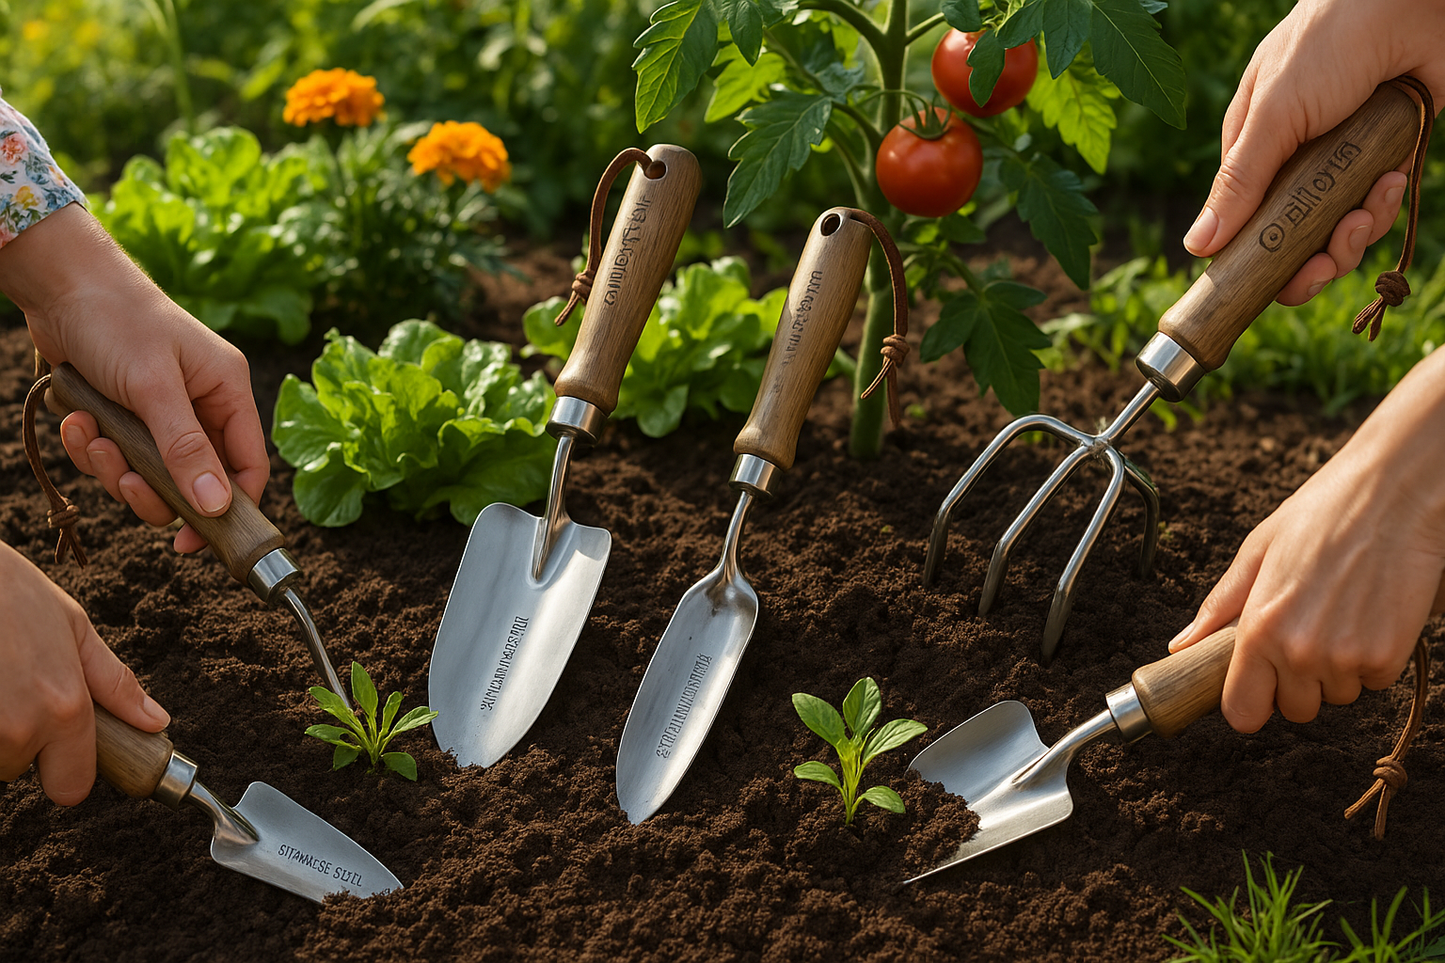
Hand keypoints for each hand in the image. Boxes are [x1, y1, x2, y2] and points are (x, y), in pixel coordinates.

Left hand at [0, 204, 267, 552]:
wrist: (60, 283)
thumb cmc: (119, 320)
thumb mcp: (155, 388)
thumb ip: (187, 449)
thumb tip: (217, 508)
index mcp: (227, 393)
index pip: (248, 466)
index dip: (229, 508)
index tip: (194, 541)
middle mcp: (201, 405)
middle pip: (194, 480)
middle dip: (153, 488)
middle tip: (125, 483)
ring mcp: (160, 412)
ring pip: (149, 473)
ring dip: (113, 466)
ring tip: (90, 436)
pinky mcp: (123, 413)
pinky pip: (114, 454)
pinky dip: (90, 446)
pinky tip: (75, 419)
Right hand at [0, 542, 169, 804]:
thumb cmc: (8, 591)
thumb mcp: (72, 627)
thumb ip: (114, 683)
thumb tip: (156, 722)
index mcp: (64, 709)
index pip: (71, 789)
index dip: (65, 768)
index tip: (57, 745)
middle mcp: (18, 731)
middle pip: (22, 768)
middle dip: (20, 740)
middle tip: (13, 686)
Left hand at [1169, 348, 1444, 731]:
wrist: (1393, 494)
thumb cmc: (1321, 515)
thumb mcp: (1256, 552)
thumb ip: (1219, 608)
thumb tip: (1182, 645)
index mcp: (1260, 629)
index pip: (1244, 712)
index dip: (1249, 701)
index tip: (1256, 685)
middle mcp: (1302, 653)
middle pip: (1294, 710)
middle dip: (1295, 682)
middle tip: (1303, 632)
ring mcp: (1349, 659)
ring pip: (1335, 695)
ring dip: (1335, 669)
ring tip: (1337, 614)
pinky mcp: (1390, 657)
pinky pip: (1372, 681)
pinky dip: (1370, 660)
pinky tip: (1366, 616)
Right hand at [1183, 0, 1444, 304]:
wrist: (1413, 3)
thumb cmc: (1330, 41)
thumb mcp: (1273, 115)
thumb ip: (1239, 182)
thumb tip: (1196, 247)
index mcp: (1254, 148)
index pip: (1242, 222)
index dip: (1254, 260)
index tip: (1267, 286)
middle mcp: (1294, 160)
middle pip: (1291, 237)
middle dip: (1310, 258)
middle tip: (1323, 264)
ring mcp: (1341, 161)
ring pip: (1338, 228)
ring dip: (1354, 232)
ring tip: (1367, 210)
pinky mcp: (1386, 157)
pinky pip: (1380, 206)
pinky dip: (1387, 204)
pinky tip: (1394, 178)